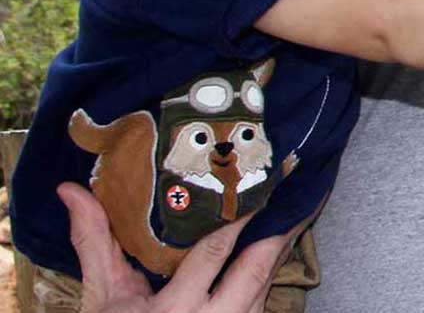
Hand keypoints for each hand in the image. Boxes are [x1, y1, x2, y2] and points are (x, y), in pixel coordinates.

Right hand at [59, 182, 293, 312]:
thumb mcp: (103, 295)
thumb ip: (95, 242)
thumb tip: (71, 191)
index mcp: (175, 310)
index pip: (213, 253)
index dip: (236, 217)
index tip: (253, 183)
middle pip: (257, 267)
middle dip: (277, 229)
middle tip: (291, 188)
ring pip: (268, 281)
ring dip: (280, 244)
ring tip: (293, 205)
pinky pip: (266, 295)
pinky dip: (273, 266)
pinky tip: (279, 241)